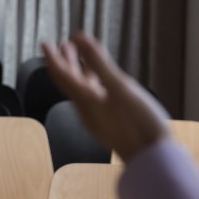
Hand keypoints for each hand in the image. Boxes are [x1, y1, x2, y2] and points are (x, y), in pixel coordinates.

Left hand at [41, 32, 171, 161]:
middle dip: (66, 61)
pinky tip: (104, 79)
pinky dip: (95, 81)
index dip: (53, 58)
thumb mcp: (119, 88)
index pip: (62, 76)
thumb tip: (78, 37)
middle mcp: (88, 109)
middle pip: (71, 82)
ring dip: (80, 70)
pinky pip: (96, 97)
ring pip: (84, 89)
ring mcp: (99, 117)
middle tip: (62, 44)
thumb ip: (98, 62)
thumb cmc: (139, 124)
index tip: (45, 43)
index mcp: (86, 100)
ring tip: (79, 55)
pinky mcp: (111, 122)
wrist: (154, 160)